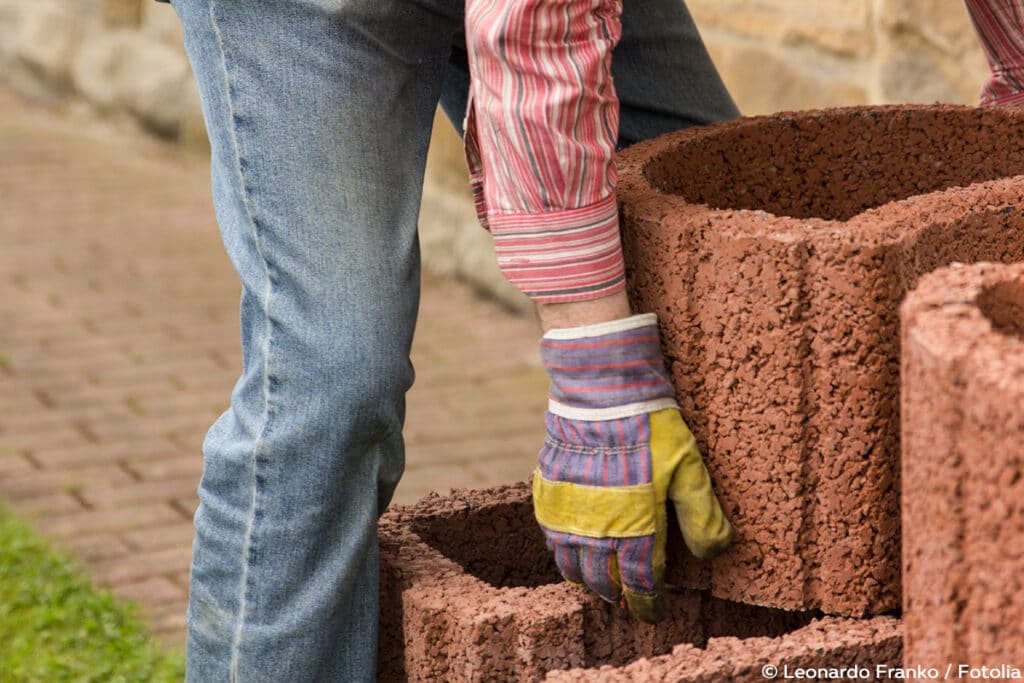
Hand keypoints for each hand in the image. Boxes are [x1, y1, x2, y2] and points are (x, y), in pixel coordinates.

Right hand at [531, 313, 731, 622]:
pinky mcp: (547, 493)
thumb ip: (703, 513)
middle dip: (616, 595)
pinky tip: (571, 547)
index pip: (640, 586)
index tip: (652, 612)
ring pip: (571, 566)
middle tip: (626, 597)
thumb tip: (716, 550)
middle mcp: (595, 531)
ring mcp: (566, 514)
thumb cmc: (648, 427)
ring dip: (586, 578)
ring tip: (599, 580)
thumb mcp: (689, 466)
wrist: (599, 391)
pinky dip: (562, 552)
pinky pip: (550, 538)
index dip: (647, 604)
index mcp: (634, 530)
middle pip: (603, 582)